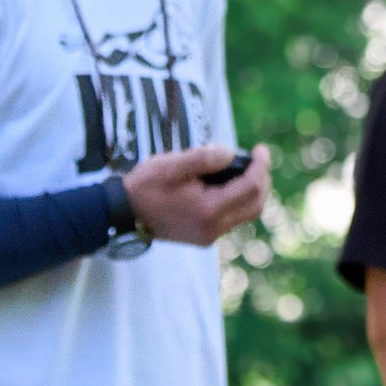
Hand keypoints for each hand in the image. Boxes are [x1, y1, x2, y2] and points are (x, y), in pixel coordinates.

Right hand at [124, 142, 270, 246]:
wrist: (123, 214)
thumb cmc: (145, 186)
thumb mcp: (172, 164)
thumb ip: (204, 158)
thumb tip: (231, 154)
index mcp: (208, 211)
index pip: (251, 188)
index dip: (261, 166)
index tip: (261, 148)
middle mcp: (213, 229)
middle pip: (255, 204)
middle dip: (262, 179)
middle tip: (257, 158)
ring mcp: (209, 236)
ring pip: (247, 213)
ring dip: (252, 190)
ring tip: (245, 168)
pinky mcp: (204, 237)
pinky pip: (233, 218)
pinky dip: (239, 199)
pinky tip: (230, 182)